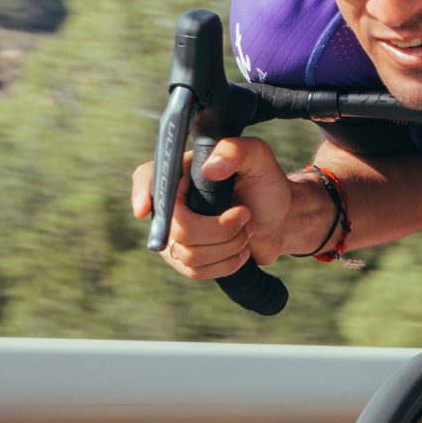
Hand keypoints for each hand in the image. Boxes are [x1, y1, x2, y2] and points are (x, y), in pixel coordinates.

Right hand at [130, 135, 302, 280]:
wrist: (280, 218)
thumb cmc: (265, 183)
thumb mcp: (258, 157)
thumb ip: (236, 151)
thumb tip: (209, 169)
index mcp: (182, 172)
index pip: (147, 178)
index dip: (141, 194)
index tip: (144, 211)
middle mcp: (173, 203)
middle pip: (178, 228)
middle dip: (219, 229)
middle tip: (244, 215)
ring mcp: (177, 233)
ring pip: (187, 255)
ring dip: (228, 246)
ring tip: (246, 230)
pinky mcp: (187, 259)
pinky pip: (194, 271)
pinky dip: (225, 265)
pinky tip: (240, 251)